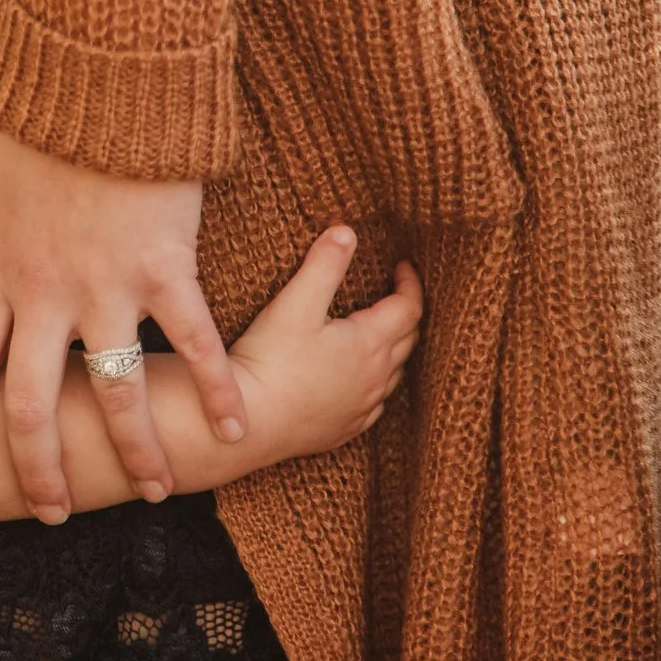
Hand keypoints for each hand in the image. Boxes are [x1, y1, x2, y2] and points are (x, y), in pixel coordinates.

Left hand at [0, 127, 244, 520]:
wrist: (89, 78)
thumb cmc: (36, 125)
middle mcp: (40, 295)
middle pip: (31, 405)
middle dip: (38, 469)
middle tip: (50, 513)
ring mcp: (102, 286)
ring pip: (116, 392)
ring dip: (136, 451)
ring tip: (154, 491)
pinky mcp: (161, 266)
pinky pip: (193, 342)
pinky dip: (216, 387)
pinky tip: (233, 425)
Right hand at [229, 226, 421, 461]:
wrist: (251, 423)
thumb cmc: (271, 361)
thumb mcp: (295, 304)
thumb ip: (323, 265)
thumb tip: (347, 231)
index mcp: (370, 344)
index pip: (409, 308)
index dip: (410, 282)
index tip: (401, 264)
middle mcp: (375, 378)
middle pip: (408, 340)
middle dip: (406, 312)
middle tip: (394, 292)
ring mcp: (362, 407)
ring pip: (394, 374)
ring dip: (394, 348)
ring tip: (380, 330)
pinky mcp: (344, 428)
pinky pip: (374, 403)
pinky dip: (375, 382)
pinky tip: (358, 379)